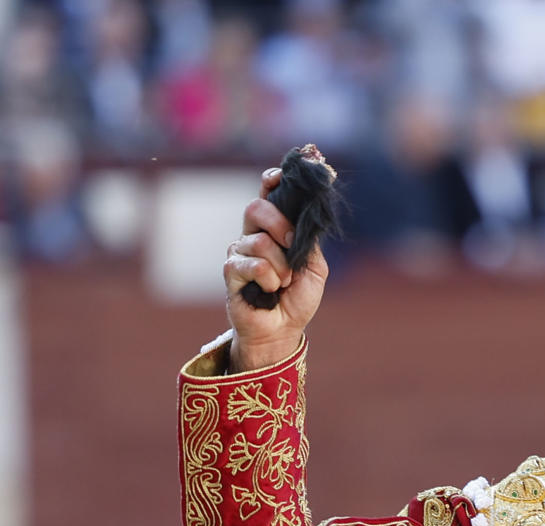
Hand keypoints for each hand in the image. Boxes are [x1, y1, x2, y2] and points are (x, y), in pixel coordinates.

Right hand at [224, 167, 328, 371]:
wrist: (282, 330)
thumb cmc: (297, 298)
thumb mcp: (314, 266)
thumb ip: (308, 240)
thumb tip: (305, 216)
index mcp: (273, 229)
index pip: (267, 195)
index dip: (271, 181)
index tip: (280, 176)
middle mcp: (252, 235)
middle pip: (255, 207)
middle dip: (279, 224)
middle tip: (292, 247)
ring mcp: (239, 252)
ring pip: (259, 241)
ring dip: (280, 265)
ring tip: (284, 283)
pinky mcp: (230, 272)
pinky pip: (251, 264)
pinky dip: (268, 278)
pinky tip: (269, 290)